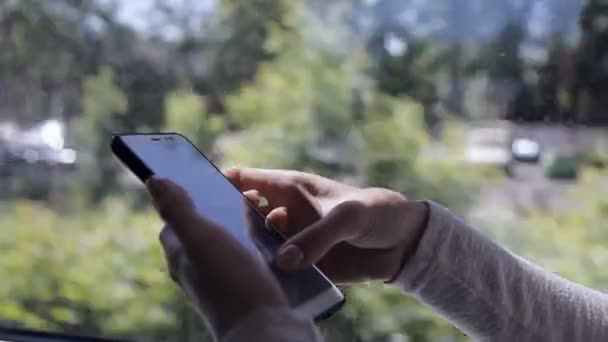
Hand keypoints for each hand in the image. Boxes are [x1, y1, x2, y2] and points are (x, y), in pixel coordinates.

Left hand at [146, 177, 286, 337]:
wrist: (265, 331)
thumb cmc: (231, 284)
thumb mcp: (201, 239)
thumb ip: (177, 210)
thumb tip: (153, 180)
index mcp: (182, 257)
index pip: (174, 223)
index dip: (185, 200)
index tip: (206, 182)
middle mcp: (198, 271)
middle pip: (203, 232)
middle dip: (220, 211)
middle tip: (246, 194)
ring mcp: (223, 282)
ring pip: (229, 245)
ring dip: (244, 227)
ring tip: (265, 214)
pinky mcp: (248, 290)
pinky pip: (250, 259)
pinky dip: (259, 246)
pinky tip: (274, 241)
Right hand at [225, 168, 428, 283]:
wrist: (403, 243)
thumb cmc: (375, 212)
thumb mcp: (347, 216)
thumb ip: (316, 237)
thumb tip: (285, 261)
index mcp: (288, 188)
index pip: (244, 180)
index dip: (219, 183)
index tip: (196, 196)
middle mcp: (284, 214)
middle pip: (241, 217)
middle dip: (225, 226)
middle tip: (207, 242)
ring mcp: (291, 241)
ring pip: (256, 248)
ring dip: (246, 257)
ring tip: (231, 269)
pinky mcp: (302, 266)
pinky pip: (278, 272)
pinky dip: (268, 278)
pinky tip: (258, 288)